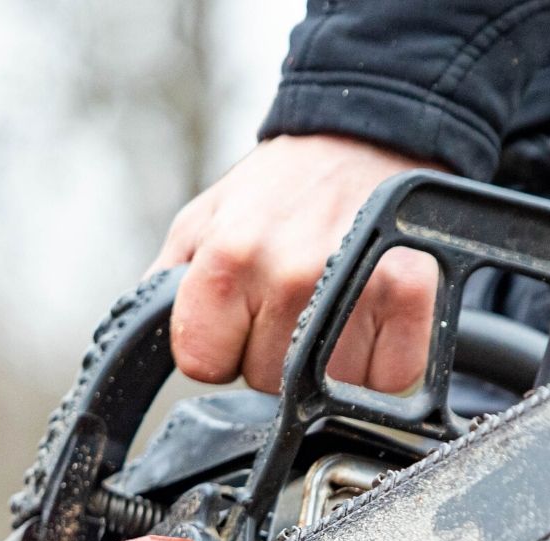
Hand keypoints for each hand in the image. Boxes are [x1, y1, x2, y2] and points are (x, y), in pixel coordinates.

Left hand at [148, 134, 441, 393]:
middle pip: (269, 383)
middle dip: (275, 355)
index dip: (219, 349)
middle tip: (291, 304)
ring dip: (330, 365)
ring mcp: (357, 288)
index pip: (205, 365)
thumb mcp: (202, 223)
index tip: (237, 322)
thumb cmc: (278, 191)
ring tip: (332, 308)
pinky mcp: (412, 297)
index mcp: (228, 256)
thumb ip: (167, 290)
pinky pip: (385, 381)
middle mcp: (292, 274)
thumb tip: (137, 349)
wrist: (360, 142)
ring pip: (329, 390)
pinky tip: (371, 321)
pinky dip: (380, 365)